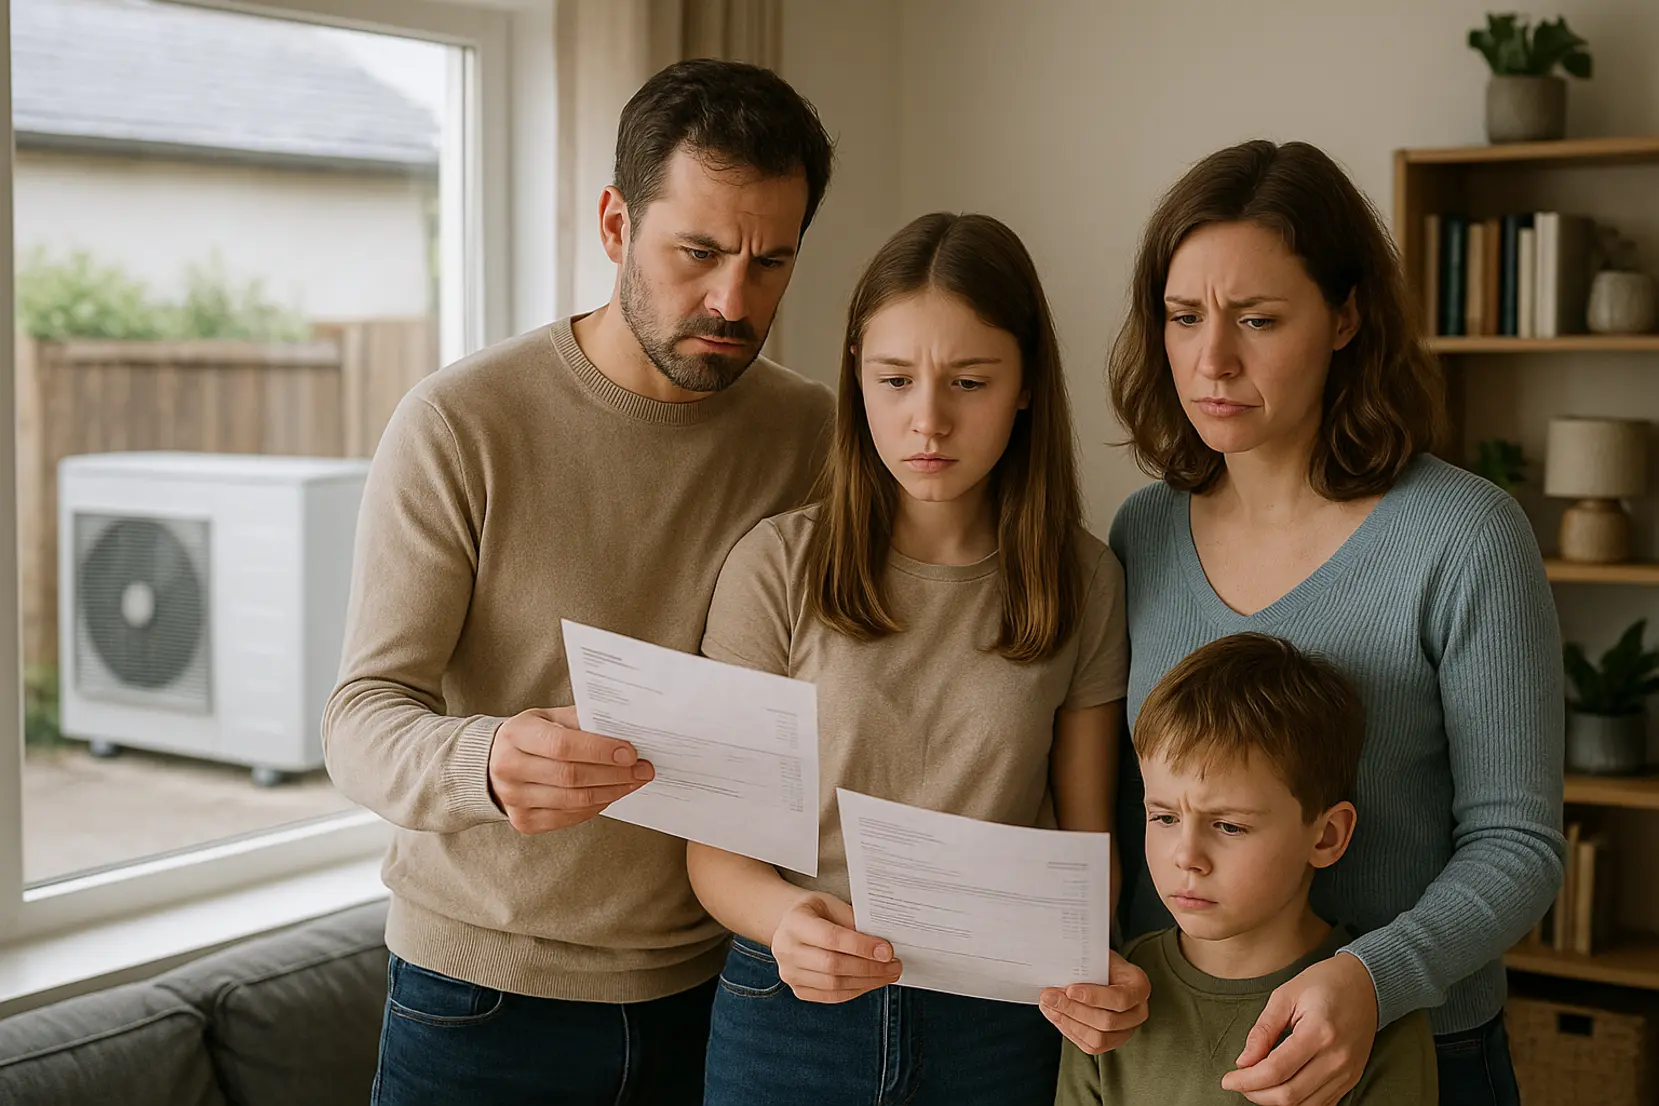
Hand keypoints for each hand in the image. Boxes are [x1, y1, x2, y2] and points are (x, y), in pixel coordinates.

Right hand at [487, 706, 653, 832]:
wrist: (494, 762)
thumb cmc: (531, 735)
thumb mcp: (550, 717)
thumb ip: (582, 722)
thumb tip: (626, 730)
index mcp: (515, 735)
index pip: (562, 745)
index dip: (600, 750)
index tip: (630, 752)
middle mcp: (508, 768)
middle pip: (571, 776)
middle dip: (614, 774)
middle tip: (643, 769)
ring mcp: (513, 799)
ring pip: (573, 801)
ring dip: (611, 791)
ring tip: (634, 781)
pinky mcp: (524, 821)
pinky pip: (569, 817)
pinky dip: (596, 806)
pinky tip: (612, 793)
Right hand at [770, 893, 902, 1002]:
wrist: (790, 925)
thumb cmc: (815, 912)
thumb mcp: (832, 904)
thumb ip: (853, 921)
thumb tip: (882, 942)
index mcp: (795, 923)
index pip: (831, 938)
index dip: (861, 947)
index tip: (887, 951)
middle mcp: (787, 950)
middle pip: (833, 965)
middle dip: (869, 967)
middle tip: (894, 965)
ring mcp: (790, 973)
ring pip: (833, 985)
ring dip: (867, 982)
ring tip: (887, 974)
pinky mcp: (798, 989)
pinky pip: (831, 996)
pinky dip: (855, 991)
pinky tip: (871, 982)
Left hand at [1039, 949, 1149, 1053]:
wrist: (1106, 973)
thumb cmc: (1102, 963)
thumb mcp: (1097, 956)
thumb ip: (1084, 964)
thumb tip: (1057, 971)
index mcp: (1139, 986)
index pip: (1120, 998)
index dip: (1093, 997)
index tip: (1069, 990)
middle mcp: (1138, 1011)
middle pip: (1107, 1021)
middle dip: (1073, 1010)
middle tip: (1049, 997)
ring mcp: (1128, 1030)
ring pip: (1098, 1039)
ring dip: (1068, 1023)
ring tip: (1049, 1007)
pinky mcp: (1113, 1041)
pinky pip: (1091, 1046)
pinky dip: (1070, 1031)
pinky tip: (1057, 1016)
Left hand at [1220, 951, 1378, 1105]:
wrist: (1366, 984)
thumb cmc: (1323, 984)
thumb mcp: (1285, 995)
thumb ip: (1263, 1030)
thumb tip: (1243, 1062)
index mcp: (1319, 1032)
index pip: (1276, 1070)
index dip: (1247, 1080)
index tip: (1227, 1080)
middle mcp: (1336, 1059)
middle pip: (1289, 1094)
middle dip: (1256, 1094)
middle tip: (1239, 1083)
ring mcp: (1347, 1073)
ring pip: (1304, 1105)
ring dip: (1274, 1102)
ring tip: (1256, 1086)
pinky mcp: (1351, 1080)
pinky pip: (1321, 1105)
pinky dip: (1296, 1102)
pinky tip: (1279, 1089)